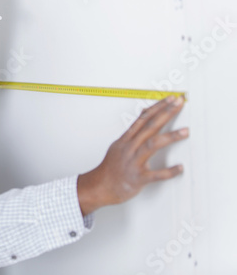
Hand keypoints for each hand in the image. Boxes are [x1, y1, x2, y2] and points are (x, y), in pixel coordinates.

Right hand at [77, 96, 187, 215]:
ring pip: (152, 145)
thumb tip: (144, 113)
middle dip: (166, 114)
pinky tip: (180, 167)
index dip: (158, 107)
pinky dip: (168, 172)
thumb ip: (133, 131)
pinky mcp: (138, 178)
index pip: (143, 119)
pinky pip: (155, 175)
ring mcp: (133, 163)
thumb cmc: (111, 168)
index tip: (171, 99)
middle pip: (149, 127)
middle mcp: (130, 148)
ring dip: (170, 137)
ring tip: (185, 131)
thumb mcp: (119, 145)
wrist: (100, 186)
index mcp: (126, 140)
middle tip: (179, 104)